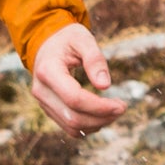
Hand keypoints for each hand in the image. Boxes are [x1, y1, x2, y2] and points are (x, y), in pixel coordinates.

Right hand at [29, 23, 127, 137]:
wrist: (46, 43)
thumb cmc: (67, 39)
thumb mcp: (83, 39)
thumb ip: (95, 60)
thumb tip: (105, 86)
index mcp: (48, 71)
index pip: (74, 98)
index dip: (100, 106)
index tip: (122, 105)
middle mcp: (41, 91)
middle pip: (73, 117)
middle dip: (101, 117)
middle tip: (122, 107)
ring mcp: (43, 102)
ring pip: (71, 126)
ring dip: (96, 124)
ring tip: (115, 111)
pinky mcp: (49, 108)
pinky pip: (68, 126)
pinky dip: (87, 126)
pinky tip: (102, 115)